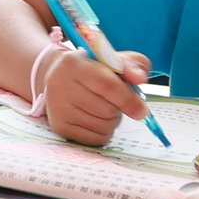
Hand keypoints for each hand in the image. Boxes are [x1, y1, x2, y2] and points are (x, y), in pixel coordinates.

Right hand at [34, 41, 151, 146]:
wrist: (57, 77)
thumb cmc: (90, 68)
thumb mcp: (111, 59)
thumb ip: (131, 64)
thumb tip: (139, 78)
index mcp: (73, 63)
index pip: (107, 85)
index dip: (128, 100)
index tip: (142, 111)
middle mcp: (59, 84)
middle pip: (106, 110)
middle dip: (119, 110)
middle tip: (116, 103)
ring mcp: (57, 107)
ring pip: (102, 127)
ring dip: (112, 122)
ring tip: (104, 109)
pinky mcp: (58, 126)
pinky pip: (94, 139)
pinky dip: (103, 133)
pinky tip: (97, 121)